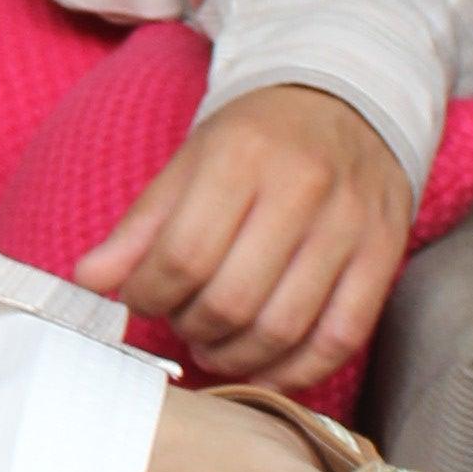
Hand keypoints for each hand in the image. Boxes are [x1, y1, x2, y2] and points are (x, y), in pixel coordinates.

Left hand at [75, 82, 413, 397]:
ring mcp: (350, 224)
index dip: (149, 296)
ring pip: (283, 327)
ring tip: (214, 346)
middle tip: (180, 324)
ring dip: (236, 356)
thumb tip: (88, 284)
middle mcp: (302, 187)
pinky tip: (266, 370)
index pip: (183, 255)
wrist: (347, 101)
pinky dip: (297, 370)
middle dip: (191, 328)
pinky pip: (341, 337)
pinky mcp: (384, 254)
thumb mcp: (191, 163)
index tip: (139, 300)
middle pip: (232, 300)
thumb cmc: (258, 139)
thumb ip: (141, 226)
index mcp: (242, 155)